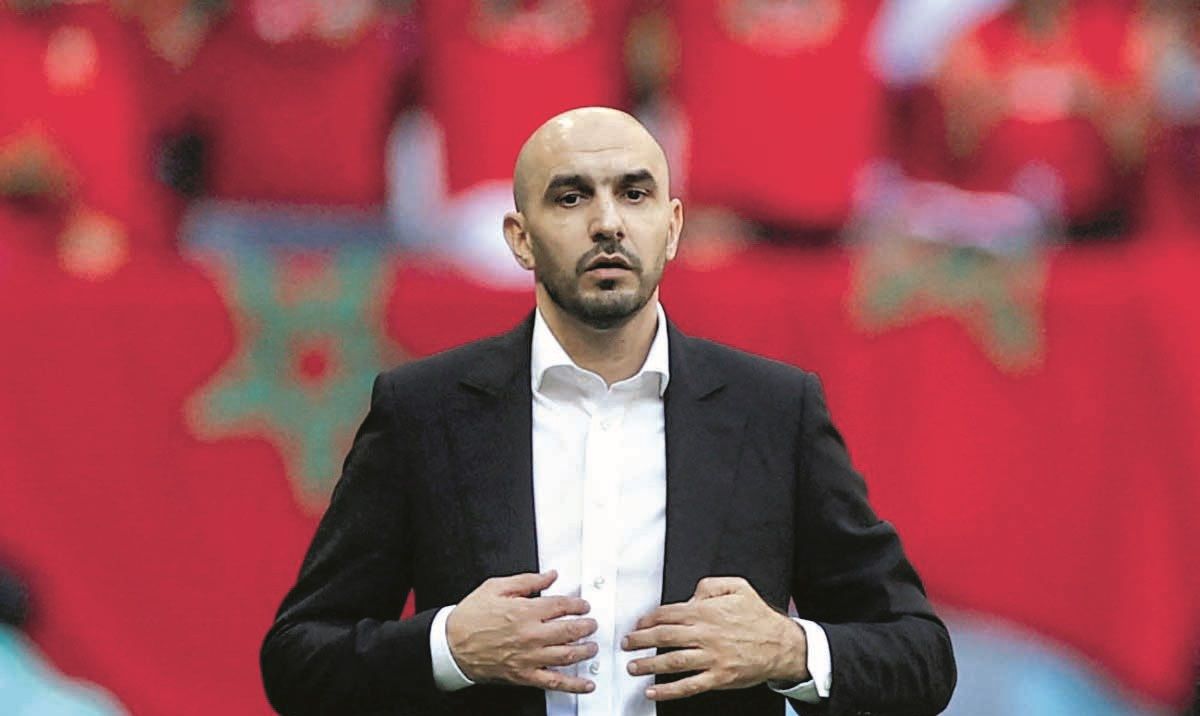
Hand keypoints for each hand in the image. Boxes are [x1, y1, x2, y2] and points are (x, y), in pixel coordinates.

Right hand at [446, 570, 597, 693]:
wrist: (451, 645)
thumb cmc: (470, 617)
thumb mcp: (496, 587)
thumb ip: (527, 581)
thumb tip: (549, 576)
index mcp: (525, 611)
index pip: (562, 606)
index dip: (578, 605)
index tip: (583, 605)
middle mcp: (530, 635)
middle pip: (570, 630)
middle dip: (586, 626)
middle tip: (591, 624)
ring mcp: (529, 657)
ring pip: (567, 655)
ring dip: (585, 650)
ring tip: (591, 646)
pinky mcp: (524, 675)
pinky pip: (554, 682)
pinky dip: (574, 685)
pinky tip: (586, 684)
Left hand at [621, 576, 807, 700]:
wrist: (782, 645)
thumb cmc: (760, 617)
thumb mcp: (738, 587)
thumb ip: (711, 585)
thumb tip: (691, 595)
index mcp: (707, 612)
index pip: (668, 613)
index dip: (649, 619)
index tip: (638, 624)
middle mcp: (706, 634)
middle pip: (664, 636)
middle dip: (640, 640)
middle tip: (627, 644)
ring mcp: (711, 658)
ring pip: (672, 661)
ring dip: (648, 664)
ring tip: (633, 666)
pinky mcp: (718, 677)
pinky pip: (688, 685)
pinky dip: (668, 690)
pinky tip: (653, 691)